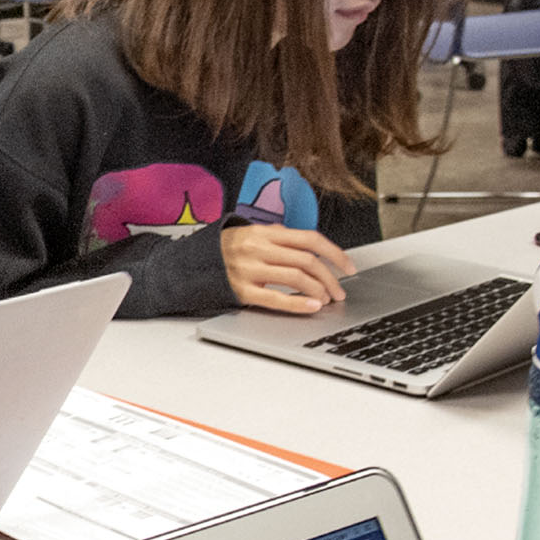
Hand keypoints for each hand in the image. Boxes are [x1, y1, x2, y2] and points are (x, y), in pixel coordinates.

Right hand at [223, 225, 354, 314]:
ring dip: (319, 290)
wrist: (190, 264)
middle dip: (330, 278)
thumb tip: (310, 246)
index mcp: (264, 232)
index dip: (334, 253)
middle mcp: (258, 248)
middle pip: (307, 260)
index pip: (309, 239)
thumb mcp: (251, 233)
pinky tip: (312, 307)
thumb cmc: (225, 250)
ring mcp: (249, 270)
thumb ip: (279, 237)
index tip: (348, 267)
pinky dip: (298, 303)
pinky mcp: (242, 290)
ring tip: (326, 299)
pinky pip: (276, 299)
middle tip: (340, 291)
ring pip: (296, 278)